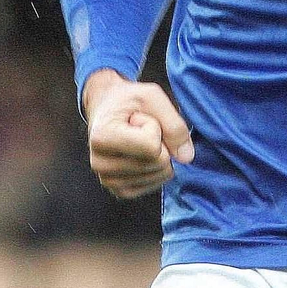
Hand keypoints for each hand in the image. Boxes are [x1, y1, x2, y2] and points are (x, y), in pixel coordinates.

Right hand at [82, 69, 194, 198]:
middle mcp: (100, 164)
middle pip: (158, 163)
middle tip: (140, 128)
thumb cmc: (129, 100)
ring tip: (138, 138)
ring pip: (160, 174)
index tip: (139, 116)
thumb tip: (186, 157)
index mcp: (102, 138)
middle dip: (160, 140)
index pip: (152, 146)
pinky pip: (156, 184)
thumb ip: (174, 123)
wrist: (107, 108)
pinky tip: (141, 153)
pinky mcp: (120, 191)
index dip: (156, 127)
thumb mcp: (152, 96)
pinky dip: (157, 167)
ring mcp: (108, 181)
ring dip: (159, 154)